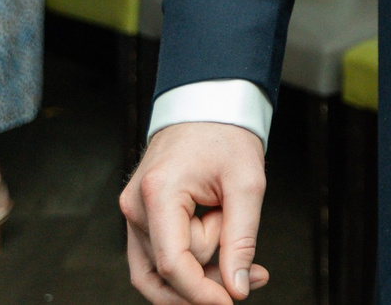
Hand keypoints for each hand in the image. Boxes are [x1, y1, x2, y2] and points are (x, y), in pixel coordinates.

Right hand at [121, 122, 270, 303]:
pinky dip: (190, 263)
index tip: (232, 302)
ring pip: (158, 272)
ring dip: (200, 273)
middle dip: (208, 278)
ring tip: (242, 260)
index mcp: (158, 193)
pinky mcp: (140, 217)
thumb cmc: (226, 135)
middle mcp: (135, 207)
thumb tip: (237, 289)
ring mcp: (133, 213)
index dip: (201, 292)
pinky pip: (159, 258)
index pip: (172, 264)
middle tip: (257, 274)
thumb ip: (241, 240)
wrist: (206, 104)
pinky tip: (224, 259)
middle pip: (166, 272)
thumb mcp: (247, 184)